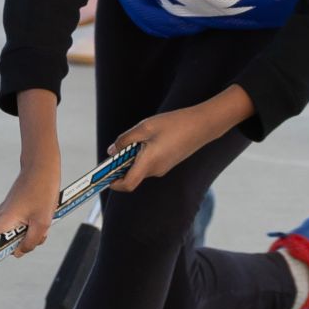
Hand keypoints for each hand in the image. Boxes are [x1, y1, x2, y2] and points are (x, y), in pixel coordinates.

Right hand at [0, 161, 62, 257]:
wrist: (42, 168)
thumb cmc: (42, 193)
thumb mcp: (42, 223)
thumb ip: (31, 242)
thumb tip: (18, 252)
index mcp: (2, 221)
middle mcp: (0, 218)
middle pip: (6, 242)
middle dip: (23, 242)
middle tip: (38, 231)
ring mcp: (6, 213)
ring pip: (16, 234)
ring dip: (30, 233)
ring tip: (42, 219)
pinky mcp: (14, 209)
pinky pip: (20, 225)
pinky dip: (31, 224)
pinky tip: (42, 214)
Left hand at [109, 88, 248, 191]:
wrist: (203, 125)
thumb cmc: (174, 124)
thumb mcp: (145, 127)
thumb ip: (125, 140)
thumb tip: (112, 151)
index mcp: (148, 163)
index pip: (127, 185)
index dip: (113, 183)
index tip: (105, 176)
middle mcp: (156, 170)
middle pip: (132, 175)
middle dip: (121, 165)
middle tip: (117, 148)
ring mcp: (163, 168)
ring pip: (141, 167)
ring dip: (132, 157)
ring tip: (136, 138)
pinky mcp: (168, 163)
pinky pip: (150, 163)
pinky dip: (142, 155)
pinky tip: (148, 138)